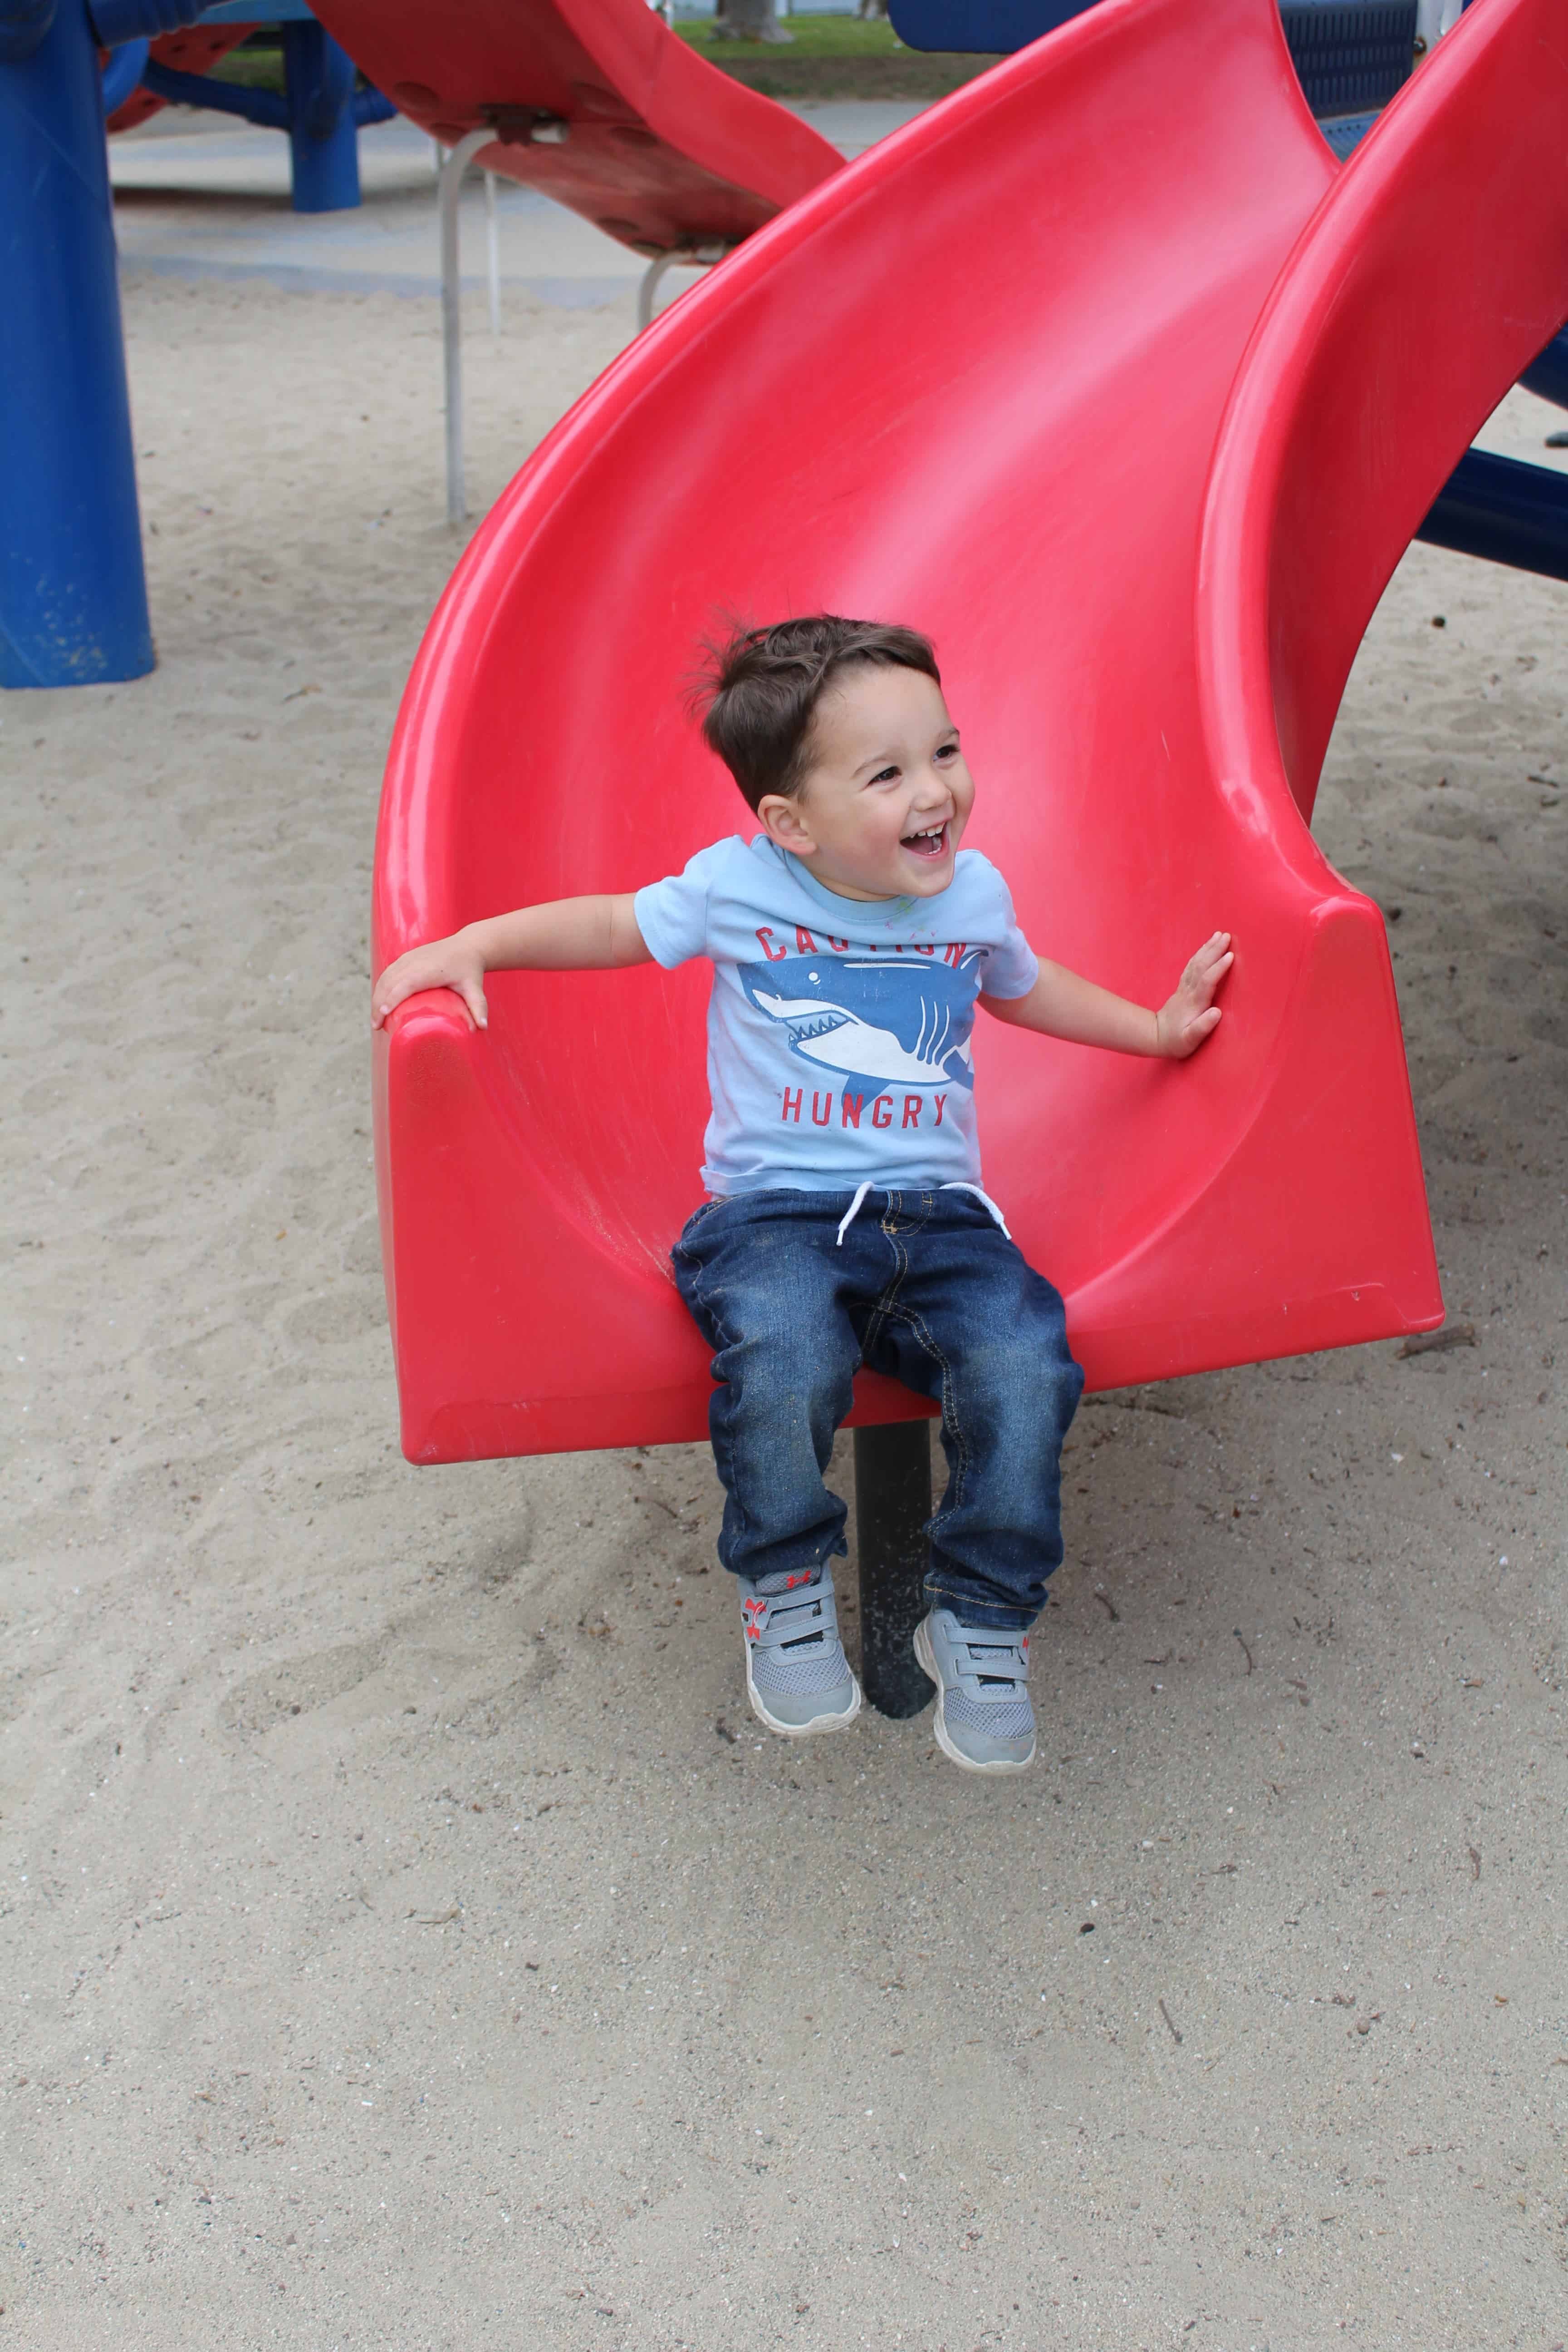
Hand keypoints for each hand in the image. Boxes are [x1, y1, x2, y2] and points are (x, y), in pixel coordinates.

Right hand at [371, 931, 487, 1030]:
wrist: (467, 945)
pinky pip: (388, 973)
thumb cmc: (470, 969)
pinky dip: (380, 988)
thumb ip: (479, 1007)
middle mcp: (415, 962)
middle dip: (378, 1004)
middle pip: (389, 982)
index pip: (406, 983)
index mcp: (429, 969)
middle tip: (376, 1027)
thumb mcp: (475, 987)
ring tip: (375, 1020)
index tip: (382, 1014)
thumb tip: (483, 1028)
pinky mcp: (405, 958)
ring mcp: (408, 958)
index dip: (392, 998)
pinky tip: (378, 1003)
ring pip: (385, 977)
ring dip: (376, 997)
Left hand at [1154, 931, 1232, 1058]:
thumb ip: (1202, 1027)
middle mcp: (1189, 991)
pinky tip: (1206, 947)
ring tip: (1220, 935)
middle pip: (1202, 966)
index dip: (1218, 968)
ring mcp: (1184, 987)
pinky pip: (1192, 966)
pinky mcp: (1183, 987)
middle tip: (1228, 936)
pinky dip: (1200, 954)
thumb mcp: (1189, 1040)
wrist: (1155, 1036)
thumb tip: (1217, 1013)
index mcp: (1194, 1003)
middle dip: (1215, 950)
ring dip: (1208, 948)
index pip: (1207, 981)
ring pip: (1196, 963)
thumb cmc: (1176, 1041)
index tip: (1230, 955)